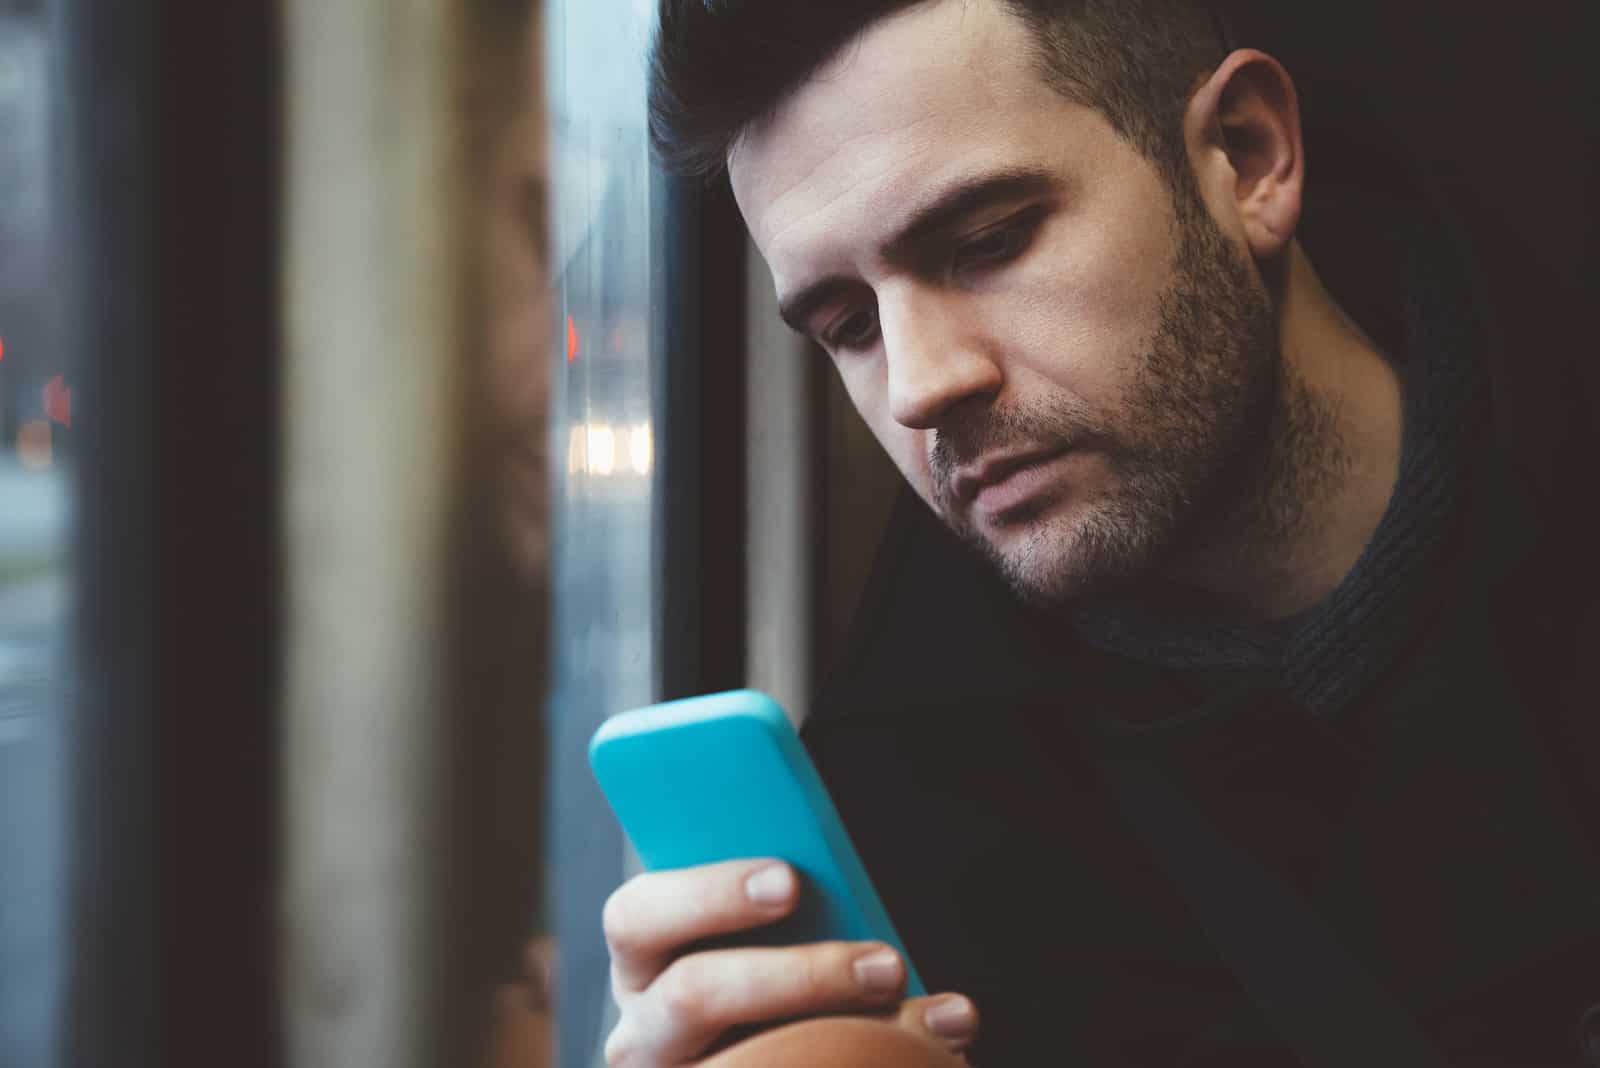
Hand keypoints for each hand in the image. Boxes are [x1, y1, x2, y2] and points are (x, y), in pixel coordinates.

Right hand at [602, 858, 978, 1066]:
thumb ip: (776, 892)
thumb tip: (835, 867)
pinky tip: (945, 1048)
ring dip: (850, 1032)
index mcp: (643, 950)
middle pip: (695, 997)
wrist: (766, 1035)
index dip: (710, 893)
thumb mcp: (752, 920)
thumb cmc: (760, 953)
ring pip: (757, 1060)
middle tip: (885, 963)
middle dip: (797, 976)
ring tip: (931, 1017)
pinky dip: (879, 1060)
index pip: (639, 914)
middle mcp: (642, 1026)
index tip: (789, 881)